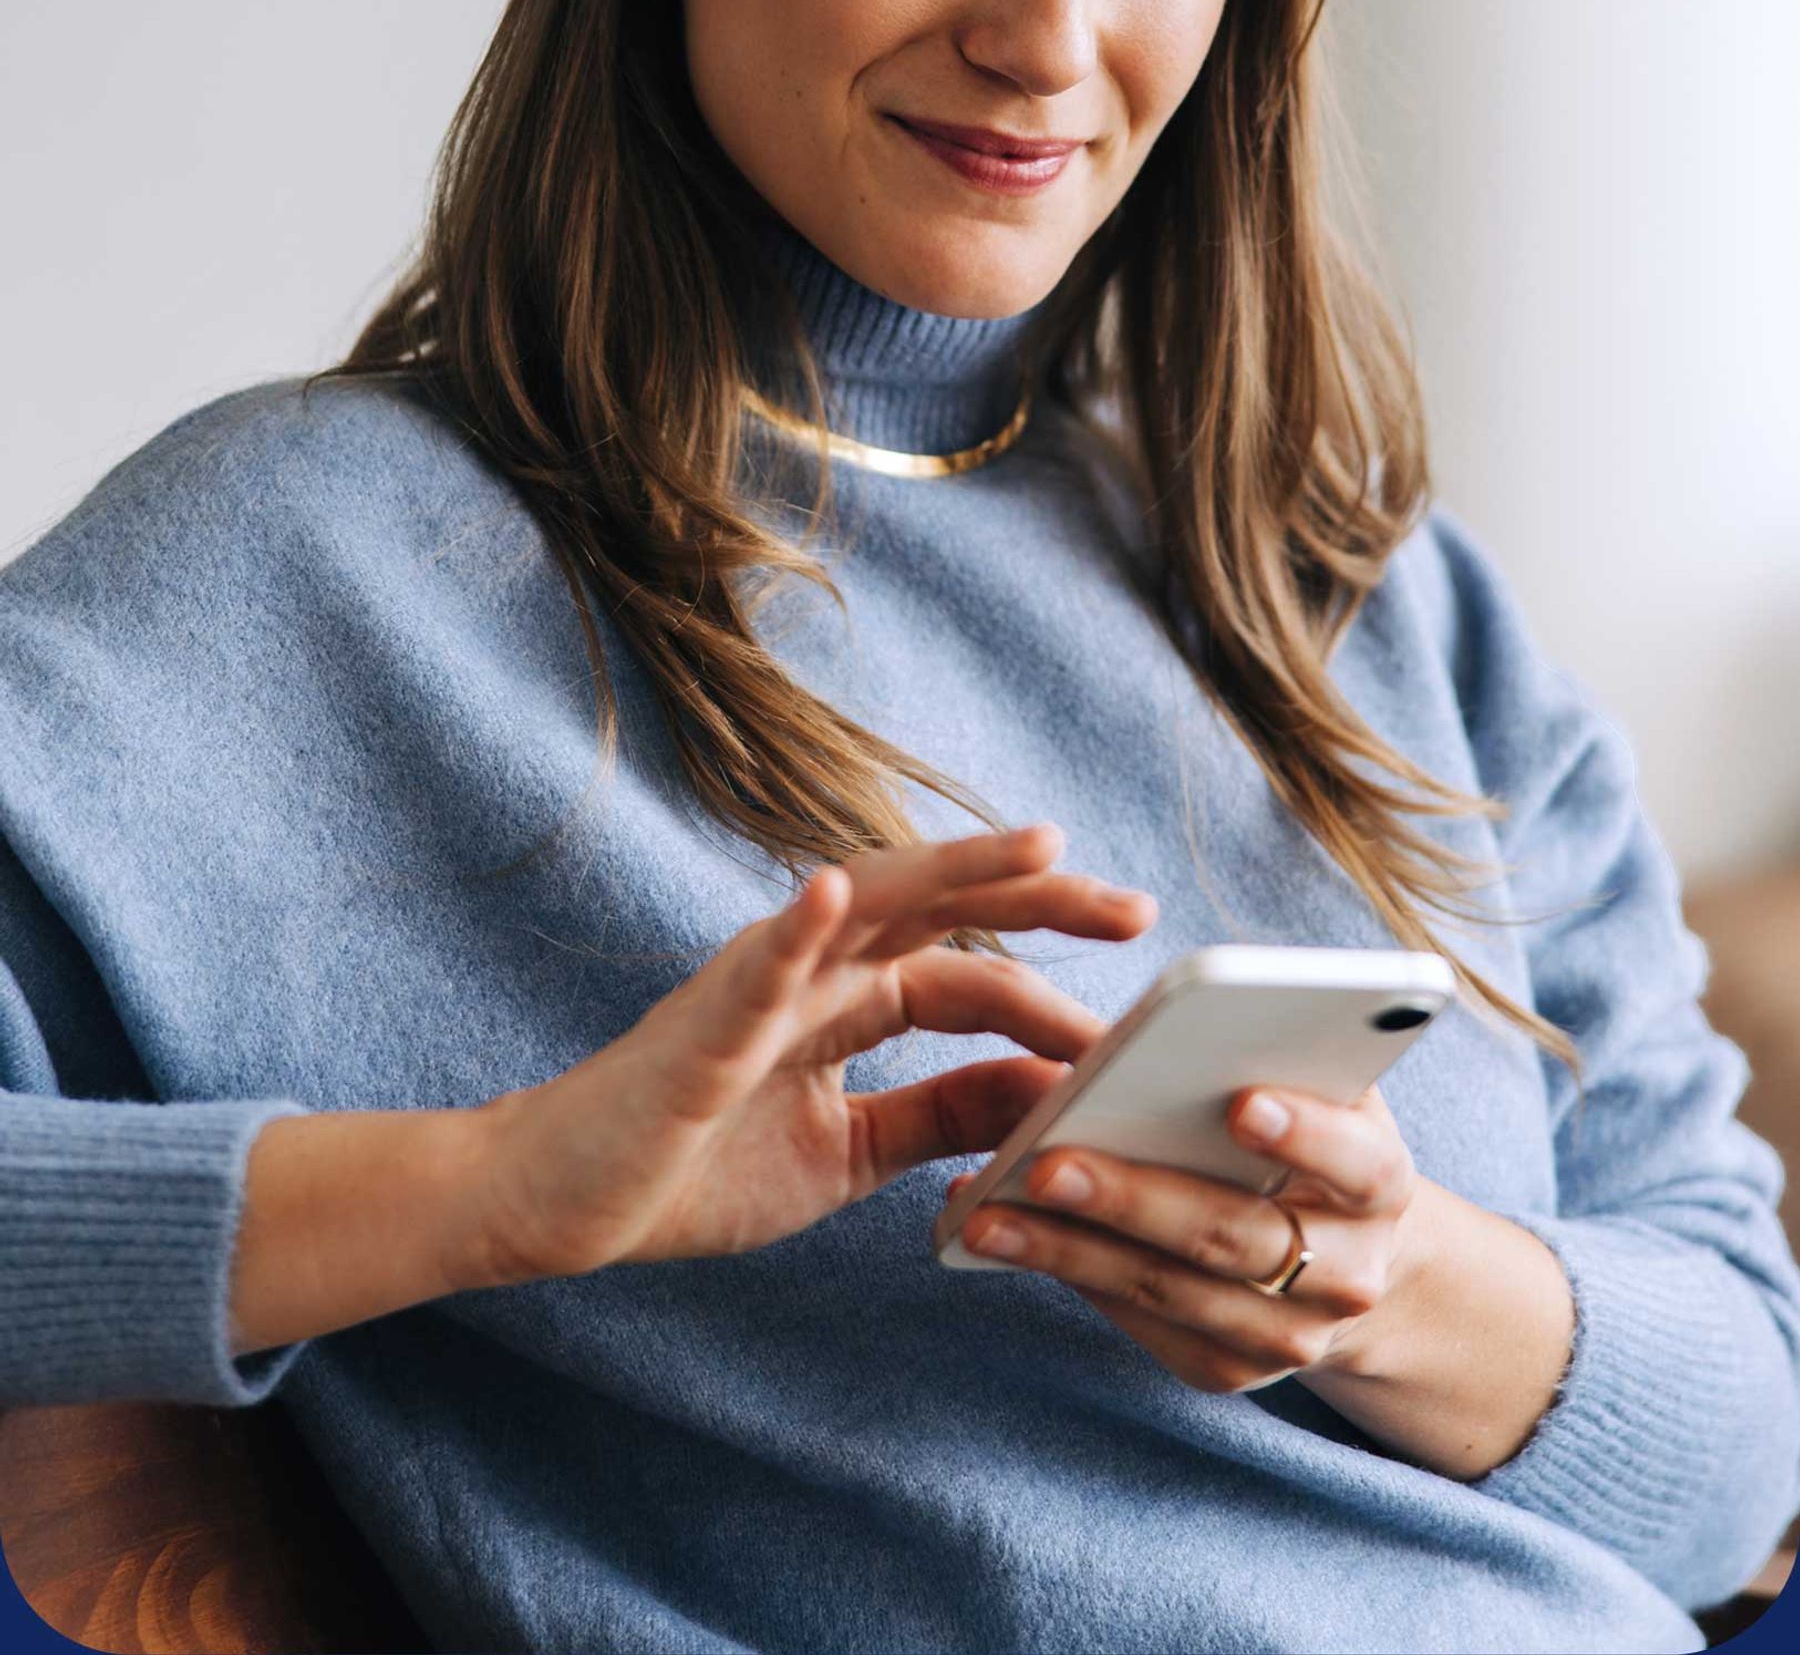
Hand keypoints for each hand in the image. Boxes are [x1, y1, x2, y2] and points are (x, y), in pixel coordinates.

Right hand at [467, 823, 1157, 1285]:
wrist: (562, 1202)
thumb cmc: (694, 1165)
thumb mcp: (849, 1151)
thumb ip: (939, 1113)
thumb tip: (1047, 1096)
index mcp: (847, 999)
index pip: (968, 970)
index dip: (1050, 984)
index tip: (1137, 1005)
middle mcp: (811, 969)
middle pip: (941, 912)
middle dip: (1037, 901)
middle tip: (1135, 910)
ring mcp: (755, 985)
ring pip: (866, 907)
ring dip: (951, 871)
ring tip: (1037, 849)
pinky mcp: (699, 1026)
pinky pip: (752, 967)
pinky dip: (795, 926)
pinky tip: (832, 892)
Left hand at [939, 1081, 1418, 1397]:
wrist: (1340, 1250)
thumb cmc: (1309, 1128)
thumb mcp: (1316, 1082)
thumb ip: (1274, 1050)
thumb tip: (1176, 1023)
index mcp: (1380, 1183)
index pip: (1355, 1160)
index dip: (1305, 1132)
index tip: (1239, 1102)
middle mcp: (1347, 1274)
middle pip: (1234, 1234)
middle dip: (1135, 1198)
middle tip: (1050, 1162)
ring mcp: (1288, 1336)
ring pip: (1170, 1291)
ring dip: (1071, 1251)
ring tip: (990, 1210)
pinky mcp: (1228, 1369)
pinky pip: (1142, 1324)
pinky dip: (1072, 1277)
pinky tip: (1008, 1238)